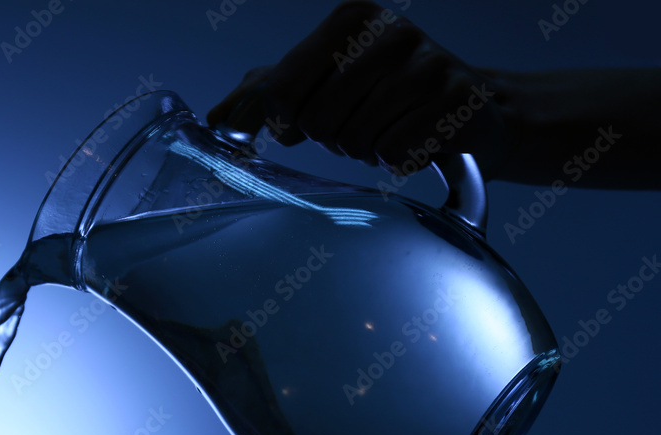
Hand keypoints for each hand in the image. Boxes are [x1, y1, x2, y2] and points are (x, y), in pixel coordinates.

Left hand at [207, 1, 517, 178]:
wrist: (471, 108)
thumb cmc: (386, 94)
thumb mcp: (324, 82)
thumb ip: (266, 94)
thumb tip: (216, 118)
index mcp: (350, 20)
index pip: (282, 92)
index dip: (288, 122)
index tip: (304, 121)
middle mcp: (391, 33)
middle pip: (318, 124)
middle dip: (333, 138)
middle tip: (359, 123)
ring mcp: (429, 66)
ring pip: (357, 143)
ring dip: (367, 150)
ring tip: (389, 128)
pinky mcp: (457, 102)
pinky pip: (397, 156)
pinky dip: (400, 160)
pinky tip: (416, 139)